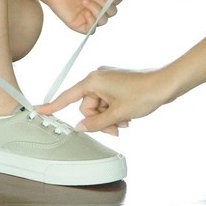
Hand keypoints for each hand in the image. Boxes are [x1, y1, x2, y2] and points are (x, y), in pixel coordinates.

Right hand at [37, 66, 167, 135]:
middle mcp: (98, 77)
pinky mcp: (117, 84)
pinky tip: (127, 116)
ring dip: (109, 117)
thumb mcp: (117, 114)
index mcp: (93, 80)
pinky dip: (115, 111)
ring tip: (125, 122)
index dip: (53, 105)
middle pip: (87, 106)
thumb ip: (96, 123)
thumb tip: (81, 126)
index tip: (39, 110)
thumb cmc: (143, 94)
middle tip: (115, 128)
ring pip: (99, 106)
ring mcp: (108, 80)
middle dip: (99, 120)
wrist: (165, 84)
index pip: (68, 96)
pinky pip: (108, 102)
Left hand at [41, 0, 122, 33]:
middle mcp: (98, 8)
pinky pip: (93, 30)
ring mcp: (90, 17)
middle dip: (104, 3)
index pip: (117, 1)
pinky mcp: (80, 25)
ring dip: (97, 10)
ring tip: (84, 0)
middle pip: (112, 12)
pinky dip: (92, 22)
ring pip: (104, 21)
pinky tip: (86, 12)